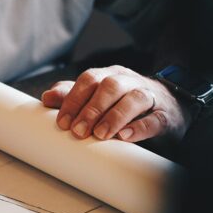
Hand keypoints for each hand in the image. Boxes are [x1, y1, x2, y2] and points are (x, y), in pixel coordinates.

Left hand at [41, 65, 190, 142]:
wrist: (167, 108)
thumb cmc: (122, 103)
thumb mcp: (96, 98)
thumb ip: (72, 96)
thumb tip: (46, 98)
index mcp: (109, 76)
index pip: (89, 80)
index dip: (73, 99)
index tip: (62, 122)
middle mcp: (129, 81)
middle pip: (110, 86)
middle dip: (91, 109)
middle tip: (78, 131)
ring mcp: (150, 96)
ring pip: (134, 98)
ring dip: (114, 116)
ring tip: (100, 135)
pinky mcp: (164, 115)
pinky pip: (155, 118)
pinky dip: (139, 127)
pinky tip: (125, 136)